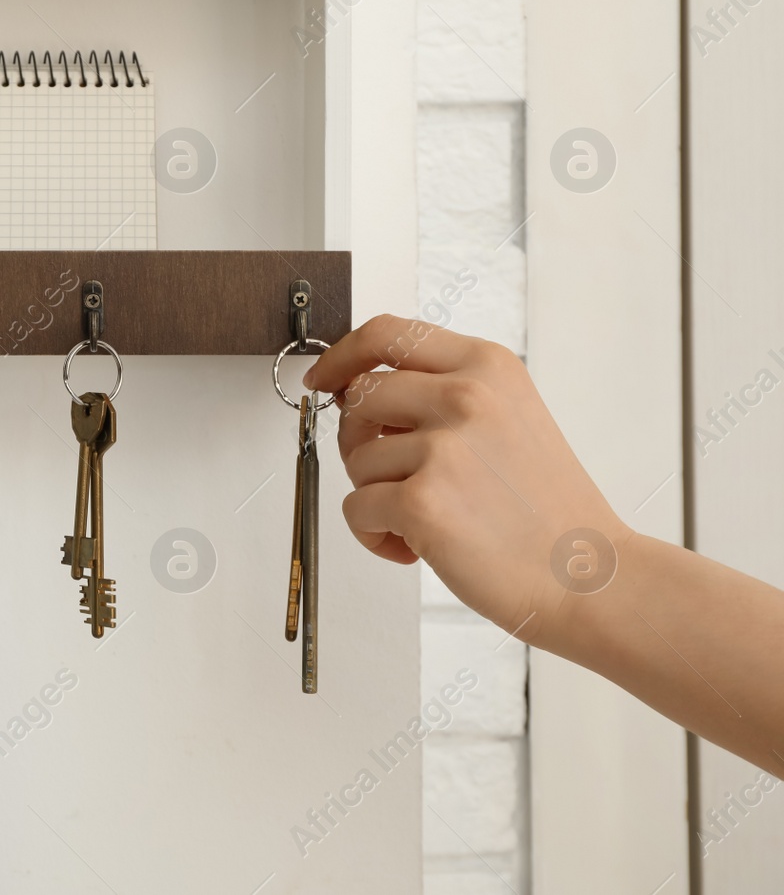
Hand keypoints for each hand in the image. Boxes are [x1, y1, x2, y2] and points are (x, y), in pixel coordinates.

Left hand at [303, 315, 629, 645]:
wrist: (588, 576)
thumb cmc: (549, 511)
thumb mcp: (512, 417)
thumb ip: (447, 392)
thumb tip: (363, 390)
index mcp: (487, 366)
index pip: (387, 334)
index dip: (342, 356)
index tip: (322, 378)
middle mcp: (466, 396)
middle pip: (358, 396)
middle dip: (359, 440)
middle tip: (395, 476)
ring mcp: (443, 447)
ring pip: (355, 459)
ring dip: (377, 495)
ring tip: (429, 519)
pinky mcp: (421, 500)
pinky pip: (356, 509)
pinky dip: (376, 535)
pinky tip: (418, 546)